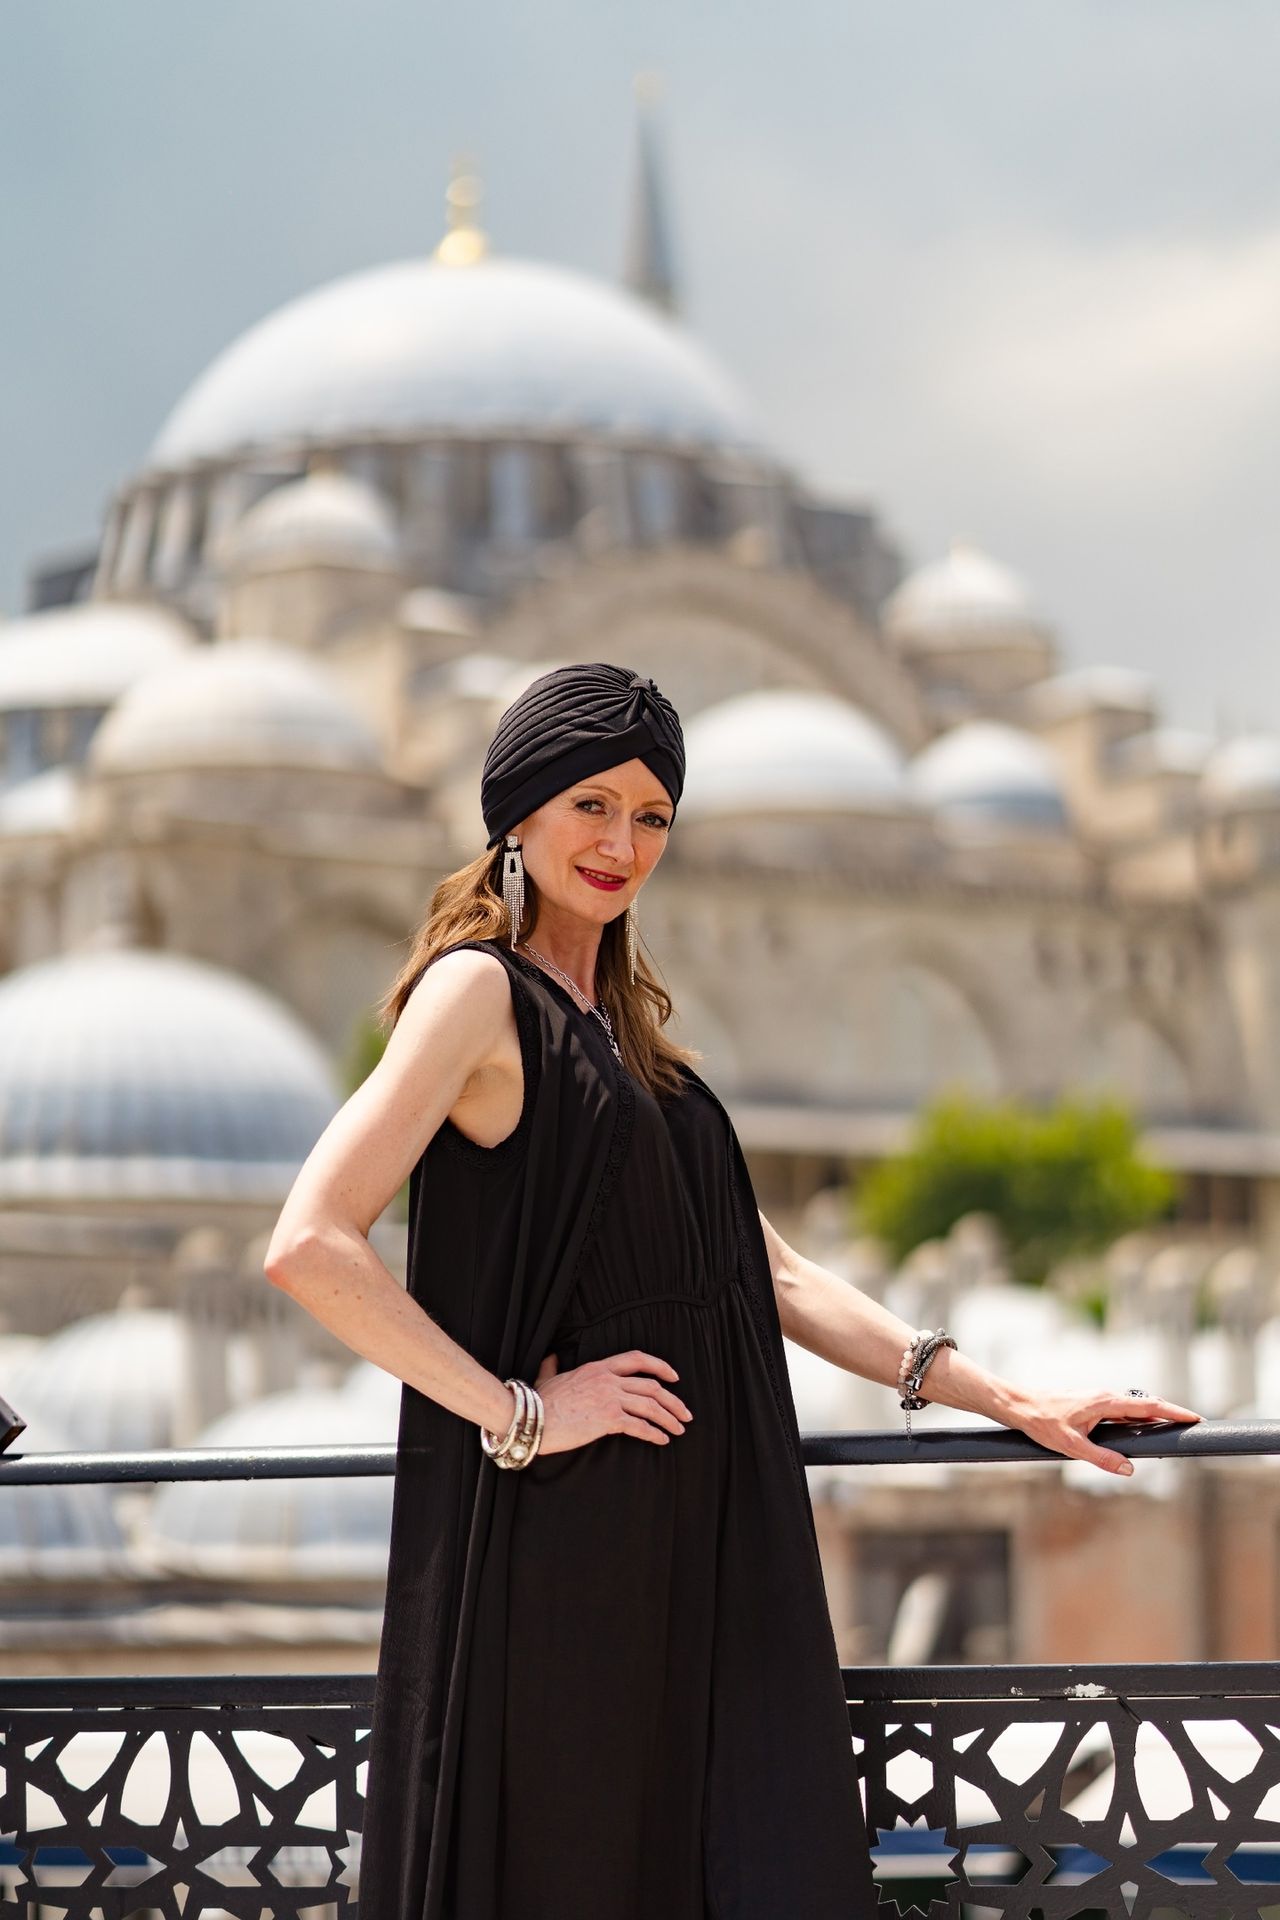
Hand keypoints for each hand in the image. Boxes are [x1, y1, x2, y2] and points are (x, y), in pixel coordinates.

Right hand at [532, 1348, 692, 1453]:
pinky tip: (662, 1441)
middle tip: (685, 1415)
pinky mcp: (607, 1419)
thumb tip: (551, 1356)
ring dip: (669, 1419)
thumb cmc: (538, 1401)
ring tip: (679, 1430)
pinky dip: (654, 1433)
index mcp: (598, 1367)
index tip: (674, 1378)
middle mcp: (608, 1379)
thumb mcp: (549, 1377)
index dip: (660, 1366)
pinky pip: (639, 1426)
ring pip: (651, 1406)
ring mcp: (609, 1398)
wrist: (530, 1418)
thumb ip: (553, 1366)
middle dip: (674, 1401)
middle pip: (652, 1386)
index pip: (637, 1359)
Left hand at [1008, 1388, 1200, 1476]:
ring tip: (1173, 1425)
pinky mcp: (1092, 1404)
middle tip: (1191, 1423)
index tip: (1193, 1417)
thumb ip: (1102, 1458)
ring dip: (1153, 1414)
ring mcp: (1098, 1399)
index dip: (1172, 1412)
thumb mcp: (1072, 1446)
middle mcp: (1105, 1396)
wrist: (1021, 1406)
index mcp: (1105, 1402)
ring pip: (1133, 1406)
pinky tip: (1140, 1427)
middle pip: (1145, 1404)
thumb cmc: (1043, 1423)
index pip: (1147, 1406)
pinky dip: (1137, 1416)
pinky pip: (1122, 1410)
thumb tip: (1129, 1470)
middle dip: (1169, 1412)